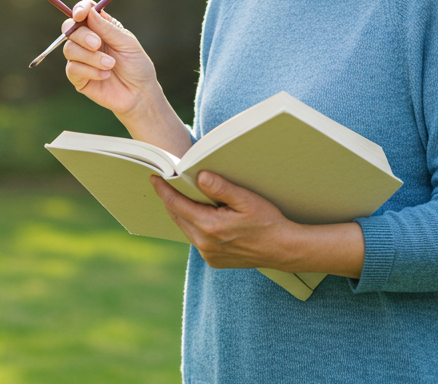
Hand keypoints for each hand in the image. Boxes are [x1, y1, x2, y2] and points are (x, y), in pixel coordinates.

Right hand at [61, 0, 159, 117]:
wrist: (139, 94)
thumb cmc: (136, 66)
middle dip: (82, 35)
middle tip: (97, 44)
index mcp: (100, 28)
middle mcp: (87, 41)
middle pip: (70, 29)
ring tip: (110, 65)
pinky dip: (89, 71)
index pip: (84, 12)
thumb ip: (108, 28)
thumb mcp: (127, 43)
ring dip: (90, 57)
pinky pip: (72, 69)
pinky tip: (105, 75)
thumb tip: (90, 12)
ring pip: (69, 49)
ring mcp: (81, 59)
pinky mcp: (78, 77)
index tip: (80, 13)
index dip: (79, 9)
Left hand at [150, 171, 298, 270]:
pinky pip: (196, 239)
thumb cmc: (268, 222)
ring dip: (183, 212)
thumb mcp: (247, 200)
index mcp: (210, 227)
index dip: (164, 190)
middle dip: (171, 199)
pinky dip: (195, 225)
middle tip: (166, 182)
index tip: (154, 177)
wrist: (283, 250)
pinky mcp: (213, 260)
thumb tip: (199, 176)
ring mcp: (208, 254)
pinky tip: (203, 215)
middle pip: (178, 217)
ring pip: (186, 228)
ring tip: (184, 196)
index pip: (176, 205)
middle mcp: (204, 244)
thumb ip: (221, 188)